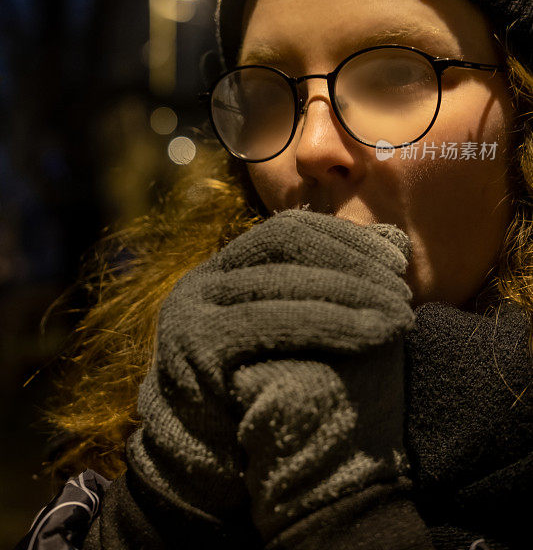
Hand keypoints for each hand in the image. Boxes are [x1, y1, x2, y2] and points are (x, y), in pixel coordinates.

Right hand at [127, 208, 414, 546]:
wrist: (218, 473)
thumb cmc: (272, 397)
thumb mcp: (307, 332)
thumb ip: (342, 284)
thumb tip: (394, 238)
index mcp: (226, 270)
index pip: (289, 229)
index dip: (346, 237)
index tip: (398, 261)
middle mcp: (202, 281)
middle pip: (283, 243)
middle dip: (351, 261)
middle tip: (403, 291)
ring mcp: (192, 312)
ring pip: (281, 281)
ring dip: (351, 293)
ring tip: (401, 316)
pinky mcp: (195, 348)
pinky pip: (272, 323)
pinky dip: (330, 322)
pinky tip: (375, 334)